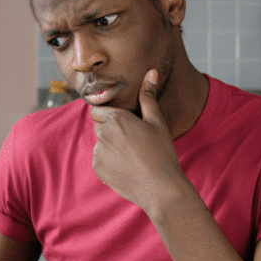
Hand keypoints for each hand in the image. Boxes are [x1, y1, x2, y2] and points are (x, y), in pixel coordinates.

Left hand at [89, 69, 185, 210]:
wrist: (160, 188)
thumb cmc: (162, 153)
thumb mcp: (157, 122)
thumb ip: (148, 96)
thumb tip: (151, 72)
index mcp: (116, 118)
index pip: (98, 109)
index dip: (111, 115)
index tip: (125, 125)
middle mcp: (102, 133)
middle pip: (99, 126)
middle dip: (111, 130)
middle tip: (133, 141)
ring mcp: (98, 152)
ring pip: (100, 143)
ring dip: (111, 146)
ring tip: (133, 156)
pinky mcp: (97, 168)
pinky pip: (100, 159)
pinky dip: (110, 162)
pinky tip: (127, 167)